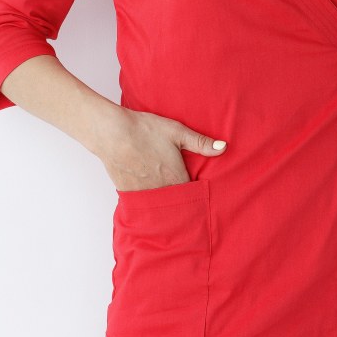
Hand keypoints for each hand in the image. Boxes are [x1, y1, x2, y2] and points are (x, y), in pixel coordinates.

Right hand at [97, 107, 227, 191]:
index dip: (197, 195)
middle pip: (177, 203)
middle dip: (182, 202)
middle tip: (186, 200)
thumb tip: (224, 148)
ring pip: (160, 205)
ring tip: (168, 198)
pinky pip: (143, 204)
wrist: (111, 133)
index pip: (193, 195)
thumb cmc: (145, 130)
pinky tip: (149, 194)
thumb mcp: (177, 132)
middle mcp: (162, 190)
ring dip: (165, 203)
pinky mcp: (128, 193)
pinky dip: (148, 202)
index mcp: (177, 178)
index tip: (201, 194)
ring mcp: (144, 194)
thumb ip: (201, 142)